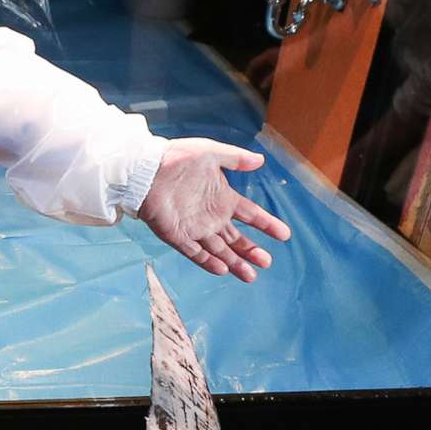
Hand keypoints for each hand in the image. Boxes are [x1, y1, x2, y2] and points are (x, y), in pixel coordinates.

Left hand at [136, 139, 290, 282]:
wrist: (146, 168)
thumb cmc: (177, 157)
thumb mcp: (211, 153)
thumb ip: (236, 158)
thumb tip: (261, 160)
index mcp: (222, 197)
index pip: (250, 214)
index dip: (267, 224)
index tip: (284, 235)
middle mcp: (211, 216)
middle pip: (236, 239)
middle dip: (251, 251)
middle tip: (266, 262)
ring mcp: (194, 227)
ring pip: (219, 250)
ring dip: (234, 262)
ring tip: (250, 276)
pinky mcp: (176, 235)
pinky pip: (195, 253)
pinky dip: (208, 262)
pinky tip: (223, 270)